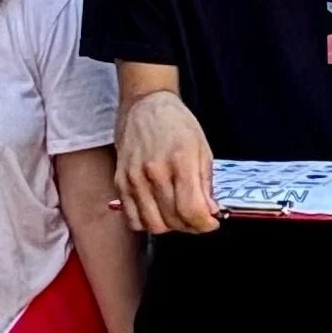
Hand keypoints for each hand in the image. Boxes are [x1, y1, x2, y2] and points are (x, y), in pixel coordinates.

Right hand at [115, 91, 217, 233]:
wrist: (145, 105)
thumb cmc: (175, 123)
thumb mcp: (202, 148)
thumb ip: (206, 183)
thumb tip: (210, 212)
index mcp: (179, 160)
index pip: (192, 210)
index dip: (205, 224)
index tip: (211, 222)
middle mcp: (154, 171)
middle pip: (174, 220)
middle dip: (191, 226)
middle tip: (198, 218)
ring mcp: (134, 178)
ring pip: (153, 225)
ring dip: (170, 227)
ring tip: (178, 215)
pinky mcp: (120, 182)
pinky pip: (133, 219)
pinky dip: (148, 222)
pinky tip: (159, 211)